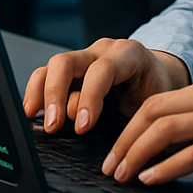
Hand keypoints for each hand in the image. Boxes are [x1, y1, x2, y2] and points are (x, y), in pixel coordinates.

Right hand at [23, 38, 190, 136]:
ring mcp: (85, 56)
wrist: (159, 77)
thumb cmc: (158, 93)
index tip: (81, 127)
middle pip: (67, 61)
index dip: (89, 98)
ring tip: (34, 119)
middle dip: (55, 94)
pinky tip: (33, 112)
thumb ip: (133, 118)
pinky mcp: (73, 69)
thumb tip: (109, 142)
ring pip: (52, 66)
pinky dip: (38, 93)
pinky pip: (48, 75)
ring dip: (41, 94)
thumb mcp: (154, 104)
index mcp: (129, 54)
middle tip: (53, 126)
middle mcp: (102, 50)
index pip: (102, 70)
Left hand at [99, 76, 192, 191]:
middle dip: (124, 140)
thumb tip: (167, 153)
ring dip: (137, 153)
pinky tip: (152, 179)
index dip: (129, 126)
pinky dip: (166, 167)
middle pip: (153, 111)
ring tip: (122, 174)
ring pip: (167, 129)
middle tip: (109, 166)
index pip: (157, 101)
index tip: (115, 150)